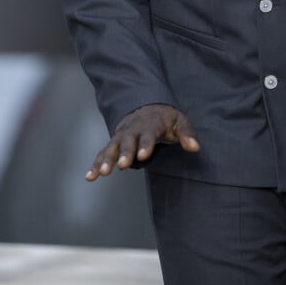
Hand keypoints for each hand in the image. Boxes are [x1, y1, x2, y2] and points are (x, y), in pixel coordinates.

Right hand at [85, 103, 199, 180]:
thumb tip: (195, 147)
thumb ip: (186, 134)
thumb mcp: (180, 122)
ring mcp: (122, 136)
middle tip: (121, 166)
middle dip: (124, 153)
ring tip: (102, 174)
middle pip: (127, 141)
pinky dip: (96, 164)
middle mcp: (133, 130)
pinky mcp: (114, 143)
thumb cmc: (166, 119)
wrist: (147, 107)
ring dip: (106, 160)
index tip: (143, 156)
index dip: (145, 145)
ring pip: (112, 147)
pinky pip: (103, 153)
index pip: (148, 135)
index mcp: (151, 124)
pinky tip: (90, 177)